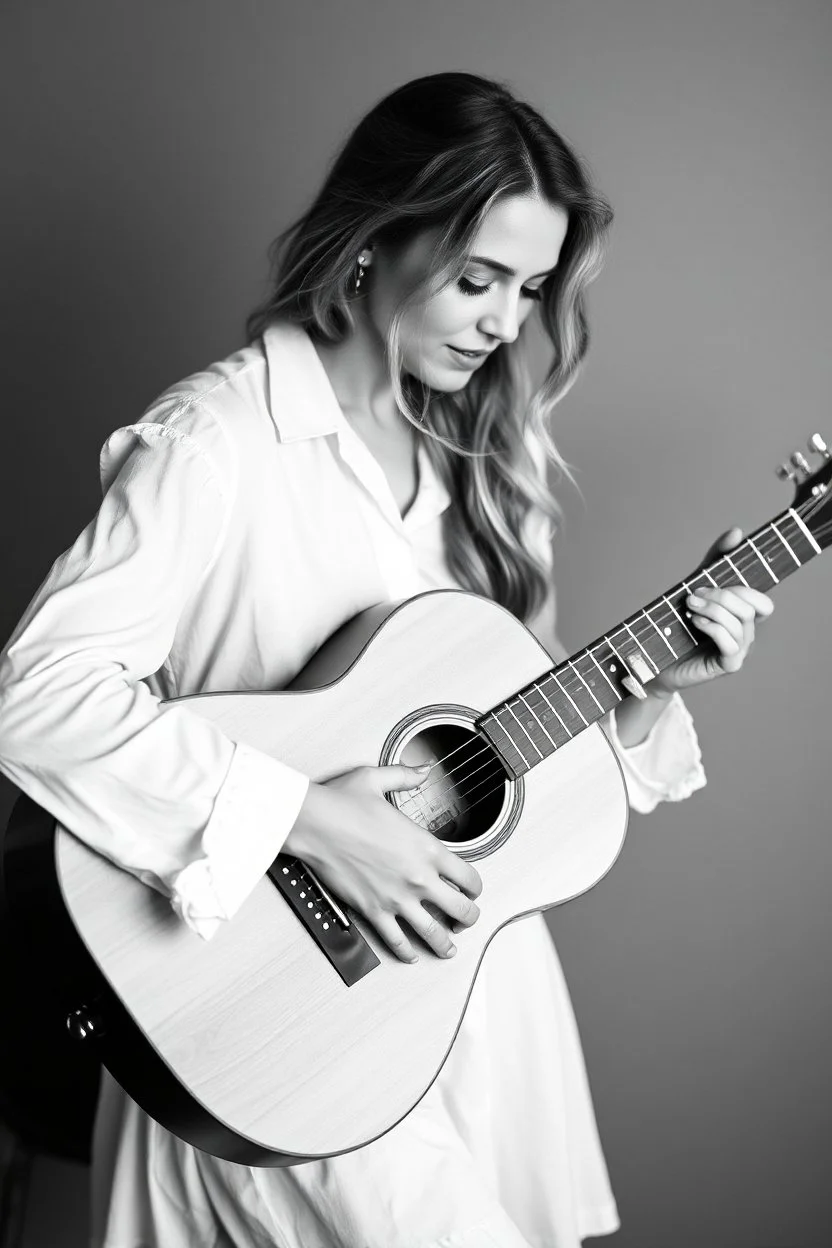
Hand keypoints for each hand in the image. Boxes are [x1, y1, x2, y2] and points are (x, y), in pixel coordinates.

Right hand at [283, 763, 482, 963]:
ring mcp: (397, 898)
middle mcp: (418, 877)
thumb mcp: (378, 780)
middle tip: (467, 920)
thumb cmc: (342, 804)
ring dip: (445, 944)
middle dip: (469, 918)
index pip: (468, 876)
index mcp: (427, 847)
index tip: (472, 890)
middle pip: (461, 909)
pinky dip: (406, 953)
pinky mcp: (373, 911)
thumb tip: (422, 770)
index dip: (476, 887)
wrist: (314, 823)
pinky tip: (411, 955)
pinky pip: (396, 941)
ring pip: (434, 933)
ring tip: (448, 949)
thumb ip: (406, 777)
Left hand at [651, 527, 774, 695]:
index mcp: (742, 618)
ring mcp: (739, 651)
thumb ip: (716, 562)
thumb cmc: (677, 625)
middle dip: (721, 595)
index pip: (762, 601)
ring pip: (740, 622)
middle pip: (751, 607)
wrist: (653, 660)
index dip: (744, 587)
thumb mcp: (696, 586)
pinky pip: (731, 642)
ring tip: (689, 606)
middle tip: (693, 595)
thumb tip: (736, 531)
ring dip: (712, 609)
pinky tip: (694, 622)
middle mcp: (746, 635)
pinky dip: (712, 627)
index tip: (713, 578)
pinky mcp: (727, 665)